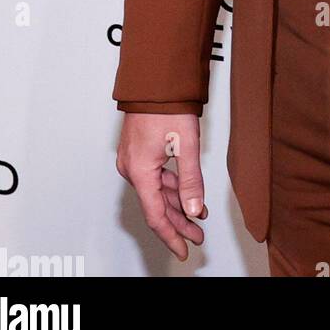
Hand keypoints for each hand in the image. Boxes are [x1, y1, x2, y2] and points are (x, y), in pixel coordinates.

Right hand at [116, 113, 206, 260]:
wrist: (154, 80)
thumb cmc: (167, 105)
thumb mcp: (186, 145)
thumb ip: (190, 180)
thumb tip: (194, 209)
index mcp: (140, 171)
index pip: (156, 215)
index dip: (172, 235)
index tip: (184, 249)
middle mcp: (132, 168)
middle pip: (156, 206)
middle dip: (178, 223)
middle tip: (197, 236)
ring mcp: (133, 159)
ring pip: (156, 192)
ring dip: (177, 205)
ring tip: (198, 216)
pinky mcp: (138, 151)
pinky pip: (154, 178)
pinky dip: (171, 188)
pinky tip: (186, 193)